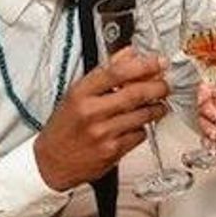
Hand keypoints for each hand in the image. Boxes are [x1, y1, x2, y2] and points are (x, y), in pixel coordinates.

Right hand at [34, 49, 168, 190]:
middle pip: (135, 93)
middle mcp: (91, 112)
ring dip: (157, 107)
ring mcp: (102, 133)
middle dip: (158, 87)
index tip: (157, 62)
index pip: (117, 72)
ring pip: (142, 115)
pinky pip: (139, 135)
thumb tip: (129, 53)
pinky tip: (139, 124)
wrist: (51, 162)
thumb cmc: (64, 127)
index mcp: (81, 93)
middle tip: (165, 84)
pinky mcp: (112, 151)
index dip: (143, 65)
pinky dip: (144, 127)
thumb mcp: (76, 94)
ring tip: (159, 103)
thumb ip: (105, 72)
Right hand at [197, 72, 215, 154]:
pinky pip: (208, 133)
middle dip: (204, 107)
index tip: (207, 94)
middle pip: (204, 99)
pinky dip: (208, 136)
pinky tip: (214, 136)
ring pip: (203, 117)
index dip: (205, 88)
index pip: (212, 80)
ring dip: (205, 123)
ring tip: (215, 128)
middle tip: (214, 114)